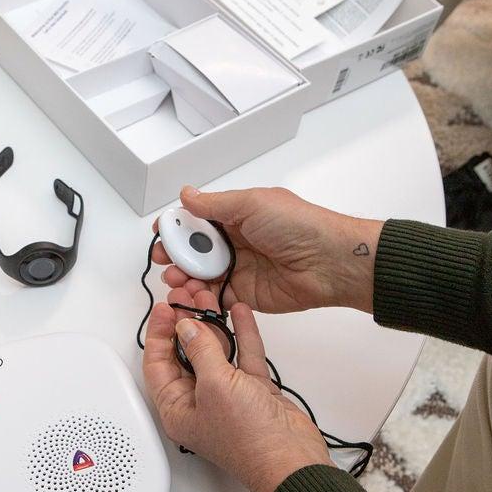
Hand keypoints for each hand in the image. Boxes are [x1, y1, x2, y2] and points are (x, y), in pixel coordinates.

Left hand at [142, 286, 331, 491]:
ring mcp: (228, 396)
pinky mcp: (253, 391)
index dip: (159, 334)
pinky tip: (238, 312)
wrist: (291, 458)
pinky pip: (243, 357)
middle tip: (188, 298)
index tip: (166, 309)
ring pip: (216, 352)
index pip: (157, 365)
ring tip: (211, 297)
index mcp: (177, 409)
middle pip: (186, 355)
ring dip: (215, 325)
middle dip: (188, 324)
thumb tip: (186, 328)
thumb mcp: (214, 385)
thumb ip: (200, 351)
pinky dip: (242, 334)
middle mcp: (199, 402)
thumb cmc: (248, 439)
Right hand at [154, 186, 382, 313]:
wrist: (329, 263)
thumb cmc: (298, 226)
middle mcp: (236, 241)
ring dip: (183, 275)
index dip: (178, 225)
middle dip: (175, 253)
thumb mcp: (252, 204)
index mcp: (237, 215)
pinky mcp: (243, 294)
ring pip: (200, 274)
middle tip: (164, 258)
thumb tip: (186, 194)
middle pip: (194, 249)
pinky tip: (189, 294)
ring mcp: (238, 269)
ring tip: (175, 278)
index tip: (162, 232)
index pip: (198, 219)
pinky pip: (214, 297)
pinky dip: (199, 297)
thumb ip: (214, 204)